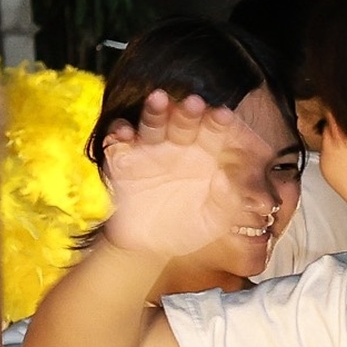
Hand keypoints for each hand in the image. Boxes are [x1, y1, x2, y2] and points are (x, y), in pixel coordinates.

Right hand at [94, 86, 274, 259]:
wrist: (152, 246)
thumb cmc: (191, 227)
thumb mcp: (214, 221)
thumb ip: (226, 202)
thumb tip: (227, 181)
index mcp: (205, 154)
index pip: (214, 132)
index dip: (218, 122)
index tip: (224, 115)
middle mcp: (178, 145)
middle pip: (183, 122)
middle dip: (188, 112)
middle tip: (193, 103)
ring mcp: (149, 150)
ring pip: (152, 124)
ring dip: (154, 111)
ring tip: (158, 100)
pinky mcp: (123, 160)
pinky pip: (118, 142)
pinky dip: (119, 134)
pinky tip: (124, 132)